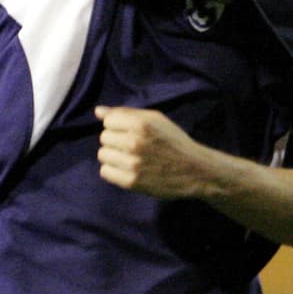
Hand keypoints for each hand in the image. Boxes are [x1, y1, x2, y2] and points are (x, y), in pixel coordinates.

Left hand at [95, 106, 212, 199]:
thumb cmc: (174, 141)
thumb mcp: (156, 119)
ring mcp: (132, 163)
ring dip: (114, 157)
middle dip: (116, 141)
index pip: (108, 121)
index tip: (131, 132)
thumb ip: (126, 113)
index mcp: (140, 124)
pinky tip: (128, 169)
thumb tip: (98, 111)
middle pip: (104, 138)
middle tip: (132, 147)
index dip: (118, 126)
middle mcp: (134, 142)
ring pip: (103, 155)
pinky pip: (105, 172)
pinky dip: (114, 171)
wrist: (195, 170)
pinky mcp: (132, 182)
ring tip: (130, 158)